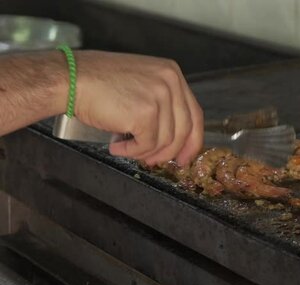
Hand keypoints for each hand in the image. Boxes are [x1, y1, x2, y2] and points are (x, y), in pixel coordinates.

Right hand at [73, 51, 202, 165]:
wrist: (70, 78)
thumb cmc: (97, 83)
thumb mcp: (140, 83)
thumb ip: (161, 104)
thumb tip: (172, 141)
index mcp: (172, 73)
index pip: (195, 114)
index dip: (192, 140)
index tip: (184, 157)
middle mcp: (170, 82)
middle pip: (185, 130)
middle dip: (170, 152)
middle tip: (153, 161)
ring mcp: (160, 96)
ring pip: (166, 140)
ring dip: (144, 151)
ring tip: (126, 148)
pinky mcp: (146, 113)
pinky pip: (147, 144)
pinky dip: (132, 151)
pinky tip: (116, 146)